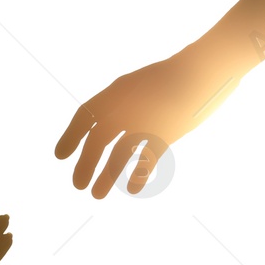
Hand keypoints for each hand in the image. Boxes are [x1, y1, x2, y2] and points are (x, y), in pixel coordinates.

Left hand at [55, 51, 242, 198]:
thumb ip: (125, 104)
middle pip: (96, 139)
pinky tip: (134, 188)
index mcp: (117, 90)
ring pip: (118, 155)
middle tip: (77, 185)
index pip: (85, 115)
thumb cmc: (175, 76)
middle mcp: (126, 105)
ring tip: (96, 195)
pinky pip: (146, 161)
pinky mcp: (165, 134)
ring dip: (106, 177)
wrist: (204, 69)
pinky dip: (138, 176)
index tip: (60, 156)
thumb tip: (106, 125)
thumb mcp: (141, 84)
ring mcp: (145, 120)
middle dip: (85, 164)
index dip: (70, 136)